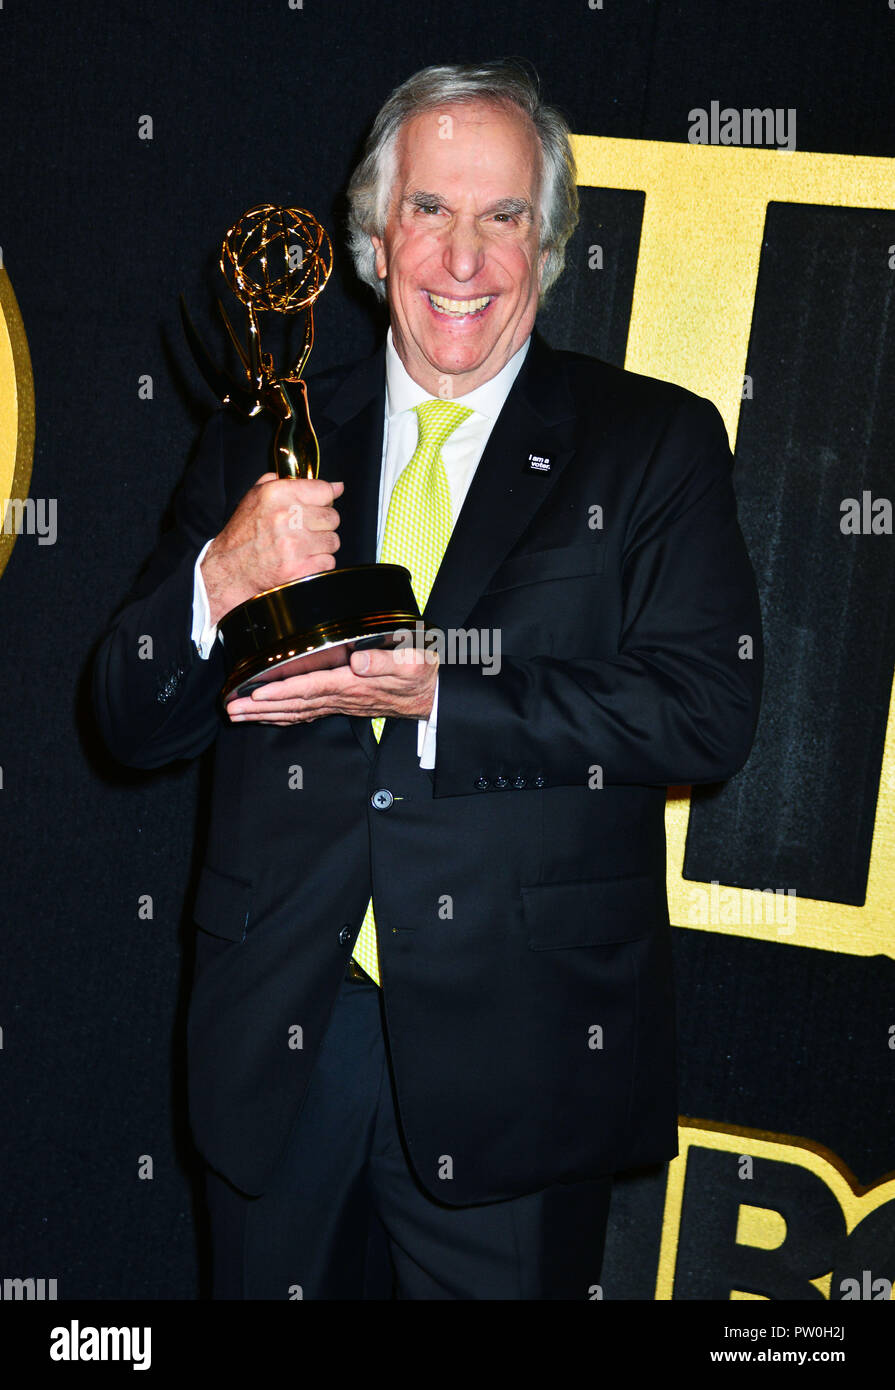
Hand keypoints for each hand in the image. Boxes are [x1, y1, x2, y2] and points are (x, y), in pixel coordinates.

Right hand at [201, 473, 343, 625]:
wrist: (231, 570)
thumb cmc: (245, 532)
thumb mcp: (257, 496)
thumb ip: (293, 483)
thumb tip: (336, 486)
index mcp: (277, 494)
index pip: (324, 490)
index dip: (323, 500)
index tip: (316, 506)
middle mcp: (286, 517)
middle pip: (332, 517)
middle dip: (322, 524)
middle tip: (304, 530)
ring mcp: (294, 545)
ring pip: (333, 540)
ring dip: (321, 545)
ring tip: (301, 547)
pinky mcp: (300, 569)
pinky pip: (329, 562)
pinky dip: (318, 564)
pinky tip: (301, 561)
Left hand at [225, 645, 438, 725]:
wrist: (432, 695)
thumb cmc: (421, 673)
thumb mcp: (411, 661)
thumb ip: (384, 660)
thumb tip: (357, 660)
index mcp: (354, 684)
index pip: (311, 687)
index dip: (282, 691)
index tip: (256, 692)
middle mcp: (343, 697)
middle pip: (294, 704)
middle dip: (261, 707)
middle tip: (231, 709)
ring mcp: (340, 704)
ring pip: (296, 712)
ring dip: (265, 714)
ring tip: (238, 714)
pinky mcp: (341, 704)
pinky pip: (306, 713)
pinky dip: (283, 716)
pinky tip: (267, 715)